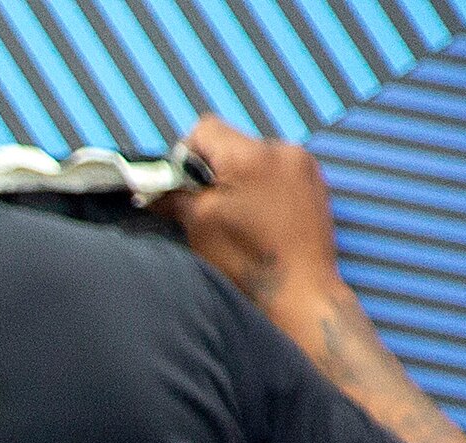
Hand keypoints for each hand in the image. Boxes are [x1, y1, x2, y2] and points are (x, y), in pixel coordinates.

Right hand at [169, 116, 339, 317]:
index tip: (183, 186)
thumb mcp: (197, 225)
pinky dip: (262, 189)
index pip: (204, 129)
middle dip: (214, 171)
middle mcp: (281, 150)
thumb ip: (174, 195)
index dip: (185, 155)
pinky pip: (277, 172)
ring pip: (254, 158)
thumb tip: (151, 188)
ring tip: (239, 218)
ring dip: (240, 180)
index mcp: (249, 155)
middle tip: (208, 208)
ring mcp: (302, 164)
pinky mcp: (314, 181)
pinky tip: (260, 220)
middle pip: (231, 143)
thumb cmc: (249, 261)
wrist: (299, 290)